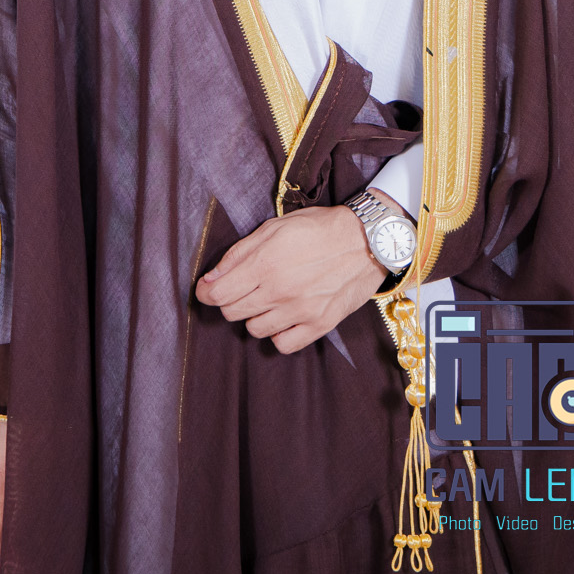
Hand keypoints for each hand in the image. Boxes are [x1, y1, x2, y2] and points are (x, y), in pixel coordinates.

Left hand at [194, 200, 388, 352]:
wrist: (366, 242)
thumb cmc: (318, 229)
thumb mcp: (272, 229)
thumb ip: (238, 254)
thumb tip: (211, 278)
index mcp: (265, 264)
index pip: (218, 294)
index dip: (206, 293)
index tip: (207, 289)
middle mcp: (280, 292)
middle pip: (232, 313)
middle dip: (229, 301)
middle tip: (240, 290)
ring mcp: (301, 311)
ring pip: (254, 330)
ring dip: (253, 316)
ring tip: (266, 300)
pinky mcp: (320, 325)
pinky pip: (284, 344)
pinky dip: (278, 334)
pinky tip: (282, 318)